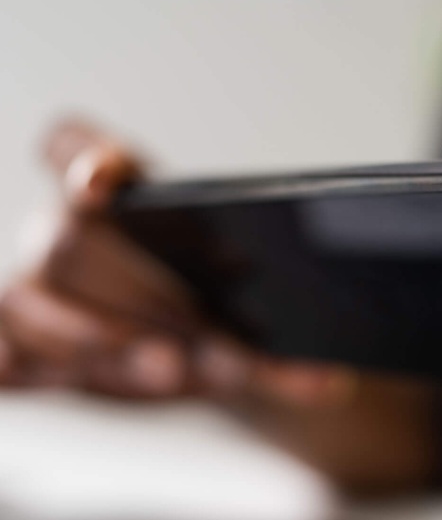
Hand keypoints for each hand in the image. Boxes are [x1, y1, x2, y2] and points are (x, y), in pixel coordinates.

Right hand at [0, 120, 441, 492]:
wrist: (216, 356)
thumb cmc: (227, 306)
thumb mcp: (259, 307)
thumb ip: (284, 326)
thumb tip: (333, 374)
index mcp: (119, 193)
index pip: (73, 144)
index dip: (84, 156)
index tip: (106, 180)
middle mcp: (69, 233)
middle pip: (68, 241)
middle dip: (136, 295)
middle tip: (191, 345)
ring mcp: (44, 293)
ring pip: (33, 300)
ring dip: (101, 342)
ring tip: (169, 370)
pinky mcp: (35, 349)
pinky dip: (9, 364)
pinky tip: (23, 374)